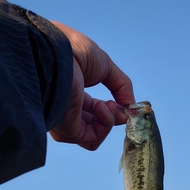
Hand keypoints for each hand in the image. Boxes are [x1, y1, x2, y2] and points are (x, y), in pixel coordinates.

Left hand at [49, 22, 134, 149]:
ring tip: (109, 104)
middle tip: (121, 105)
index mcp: (74, 94)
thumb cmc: (73, 51)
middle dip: (114, 116)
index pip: (96, 111)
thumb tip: (131, 106)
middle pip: (97, 126)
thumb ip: (122, 86)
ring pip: (96, 136)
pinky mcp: (68, 131)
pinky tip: (103, 107)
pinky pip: (94, 139)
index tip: (124, 102)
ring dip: (110, 120)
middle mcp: (68, 111)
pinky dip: (106, 125)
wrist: (57, 52)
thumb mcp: (105, 66)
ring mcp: (68, 122)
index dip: (113, 108)